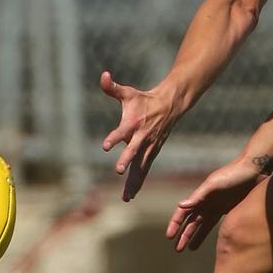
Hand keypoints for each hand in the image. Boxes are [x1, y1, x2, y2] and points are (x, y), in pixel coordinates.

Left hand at [100, 70, 179, 201]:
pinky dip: (137, 183)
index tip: (106, 146)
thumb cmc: (144, 100)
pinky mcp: (152, 153)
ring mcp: (148, 147)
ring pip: (140, 167)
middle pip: (133, 151)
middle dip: (126, 160)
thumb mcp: (128, 93)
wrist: (170, 105)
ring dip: (133, 182)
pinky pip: (144, 170)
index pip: (122, 132)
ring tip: (125, 197)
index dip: (114, 138)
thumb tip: (103, 75)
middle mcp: (142, 137)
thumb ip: (112, 87)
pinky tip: (130, 196)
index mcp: (133, 123)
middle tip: (118, 170)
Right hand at [166, 157, 268, 251]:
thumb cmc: (232, 174)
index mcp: (200, 195)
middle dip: (183, 234)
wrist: (254, 170)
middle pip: (191, 221)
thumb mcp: (214, 183)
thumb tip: (181, 205)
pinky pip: (215, 223)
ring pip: (202, 224)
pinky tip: (206, 240)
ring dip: (195, 236)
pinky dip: (209, 232)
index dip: (175, 224)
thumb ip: (198, 195)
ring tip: (189, 249)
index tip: (169, 237)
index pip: (183, 212)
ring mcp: (216, 206)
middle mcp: (206, 202)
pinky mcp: (228, 209)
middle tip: (177, 249)